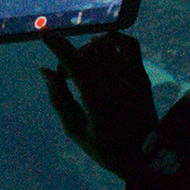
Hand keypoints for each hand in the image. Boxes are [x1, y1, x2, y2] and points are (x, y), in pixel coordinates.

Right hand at [39, 27, 158, 182]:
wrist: (146, 158)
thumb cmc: (105, 149)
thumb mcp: (75, 129)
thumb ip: (59, 98)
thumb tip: (45, 70)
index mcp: (99, 102)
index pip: (76, 64)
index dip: (58, 46)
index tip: (44, 32)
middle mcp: (118, 86)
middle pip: (87, 54)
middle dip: (68, 58)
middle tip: (63, 75)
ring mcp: (133, 79)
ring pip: (106, 46)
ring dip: (88, 50)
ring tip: (82, 65)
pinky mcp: (142, 76)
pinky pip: (129, 45)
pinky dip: (114, 40)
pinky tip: (102, 48)